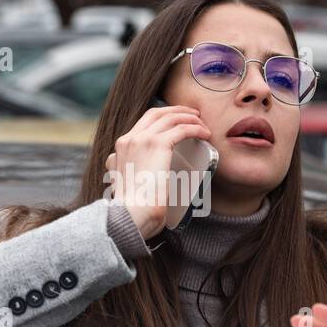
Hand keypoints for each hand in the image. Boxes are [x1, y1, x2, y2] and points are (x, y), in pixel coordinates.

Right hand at [104, 104, 210, 240]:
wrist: (131, 215)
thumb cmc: (133, 209)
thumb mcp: (124, 186)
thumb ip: (126, 175)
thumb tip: (134, 176)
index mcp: (122, 147)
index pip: (144, 122)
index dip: (163, 117)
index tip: (178, 121)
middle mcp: (130, 139)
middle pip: (156, 113)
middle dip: (177, 111)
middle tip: (194, 116)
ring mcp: (142, 140)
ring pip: (170, 117)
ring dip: (189, 117)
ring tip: (202, 124)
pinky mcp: (157, 145)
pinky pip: (181, 128)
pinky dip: (195, 128)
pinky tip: (205, 133)